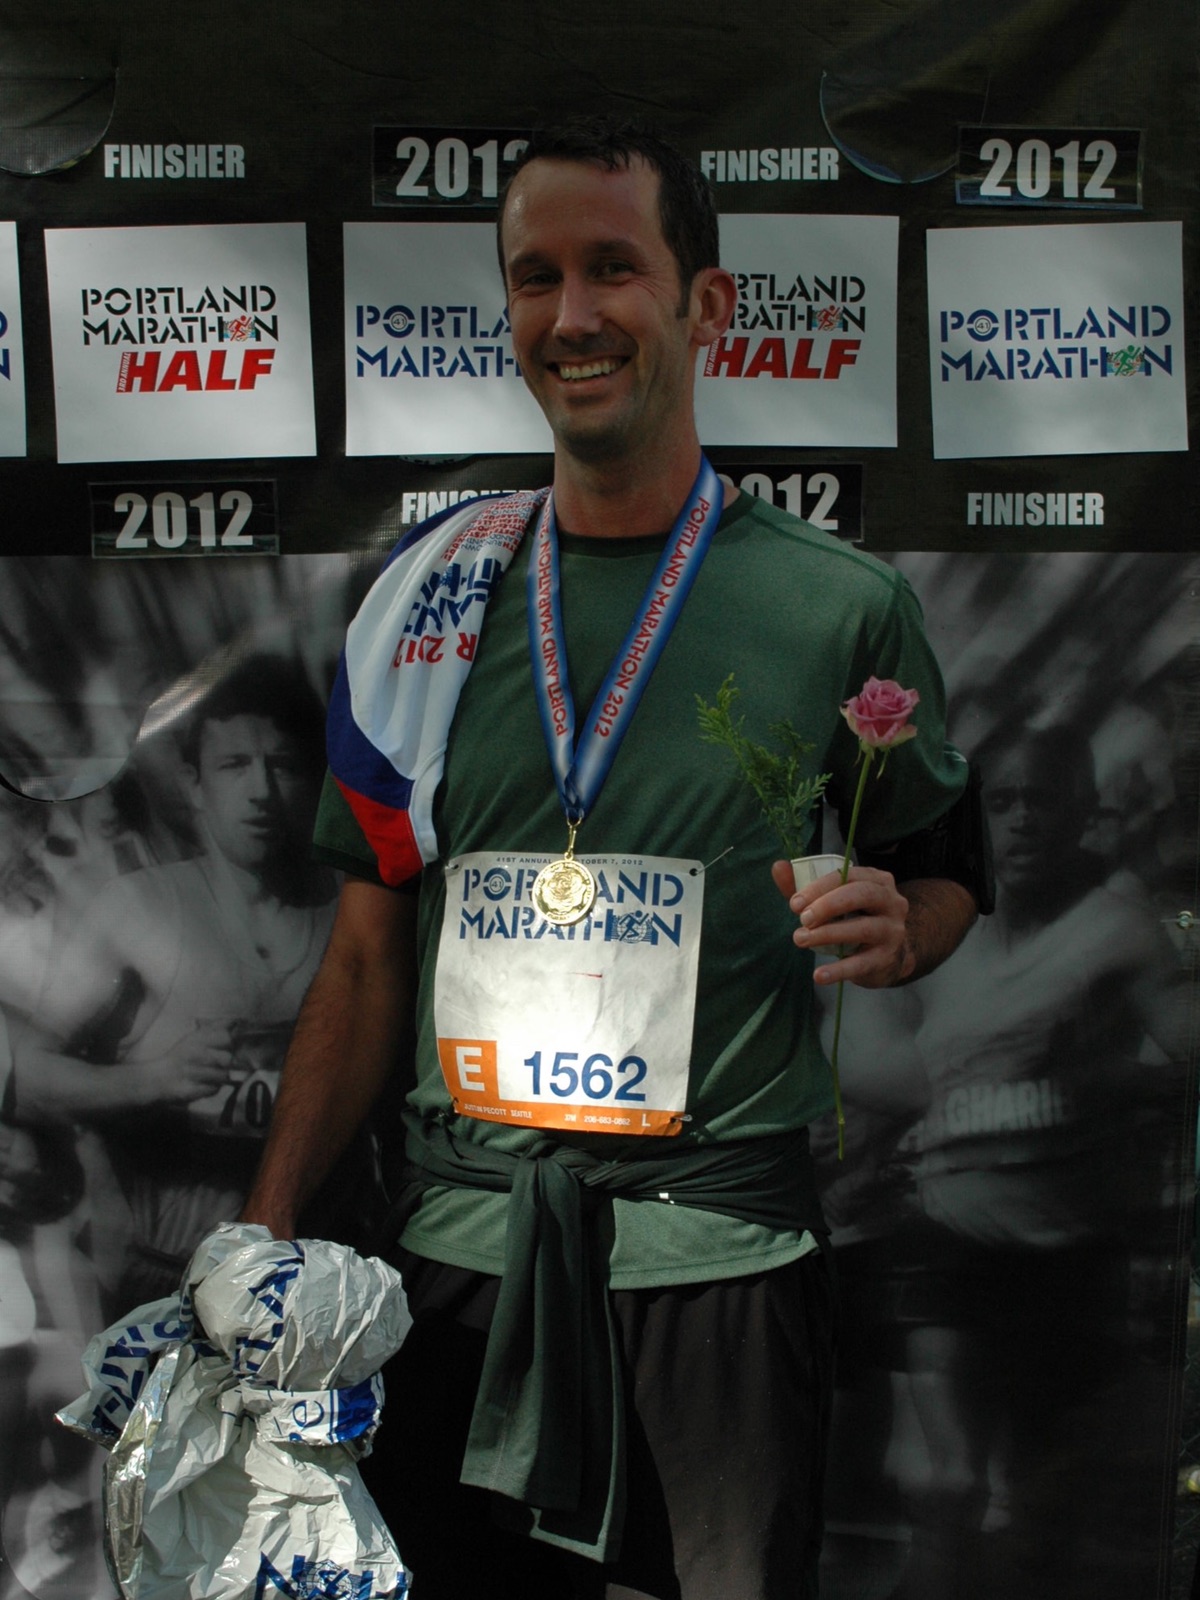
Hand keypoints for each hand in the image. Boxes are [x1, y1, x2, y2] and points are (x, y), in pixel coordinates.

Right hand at [136, 1021, 236, 1106]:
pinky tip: (202, 1085)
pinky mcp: (190, 1090)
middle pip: (227, 1058)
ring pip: (223, 1076)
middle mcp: (194, 1054)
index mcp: (196, 1039)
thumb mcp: (195, 1038)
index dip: (229, 1044)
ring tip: (208, 1076)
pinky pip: (214, 1090)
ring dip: (219, 1078)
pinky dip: (211, 1089)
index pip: (226, 1037)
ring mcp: (191, 1073)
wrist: (157, 1079)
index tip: (223, 1048)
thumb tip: (236, 1020)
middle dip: (225, 1064)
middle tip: (216, 1065)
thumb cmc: (181, 1057)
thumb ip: (216, 1028)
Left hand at [771, 860, 913, 988]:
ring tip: (800, 940)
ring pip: (863, 929)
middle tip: (803, 919)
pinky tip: (819, 975)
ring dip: (828, 934)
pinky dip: (838, 970)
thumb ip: (805, 885)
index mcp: (877, 881)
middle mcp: (892, 902)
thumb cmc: (854, 919)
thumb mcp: (832, 900)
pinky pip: (862, 963)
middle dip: (828, 905)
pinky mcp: (887, 959)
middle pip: (862, 895)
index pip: (848, 875)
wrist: (886, 956)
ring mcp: (893, 931)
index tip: (794, 903)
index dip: (819, 887)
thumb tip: (778, 867)